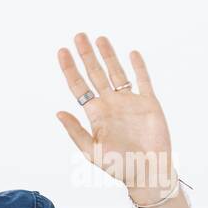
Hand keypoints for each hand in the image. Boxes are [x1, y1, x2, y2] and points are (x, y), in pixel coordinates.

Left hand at [55, 33, 174, 195]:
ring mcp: (129, 102)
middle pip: (95, 74)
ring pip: (116, 72)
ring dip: (108, 55)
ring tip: (99, 38)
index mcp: (95, 114)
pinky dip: (138, 67)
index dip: (70, 69)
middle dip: (86, 55)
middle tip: (78, 36)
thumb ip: (75, 130)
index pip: (79, 86)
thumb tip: (58, 112)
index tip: (61, 52)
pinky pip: (143, 80)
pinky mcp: (149, 103)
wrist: (147, 171)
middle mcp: (110, 104)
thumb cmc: (118, 166)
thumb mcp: (91, 150)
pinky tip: (131, 53)